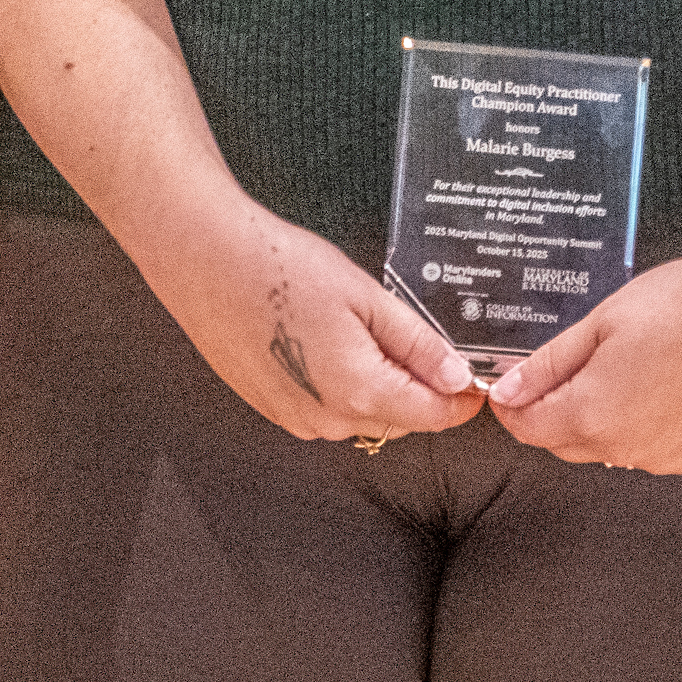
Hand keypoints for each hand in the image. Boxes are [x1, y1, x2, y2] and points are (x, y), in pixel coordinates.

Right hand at [140, 192, 483, 445]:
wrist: (204, 261)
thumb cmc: (279, 269)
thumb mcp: (365, 297)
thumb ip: (417, 344)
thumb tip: (458, 377)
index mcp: (358, 393)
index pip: (434, 416)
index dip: (463, 396)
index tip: (476, 374)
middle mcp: (327, 420)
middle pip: (402, 418)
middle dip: (419, 384)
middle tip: (410, 331)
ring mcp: (295, 419)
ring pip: (365, 414)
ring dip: (379, 383)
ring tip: (357, 325)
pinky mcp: (272, 409)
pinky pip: (328, 409)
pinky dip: (343, 383)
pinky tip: (325, 337)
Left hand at [489, 214, 681, 478]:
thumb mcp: (604, 320)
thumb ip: (549, 363)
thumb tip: (508, 388)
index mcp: (594, 415)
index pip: (528, 428)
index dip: (515, 403)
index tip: (516, 383)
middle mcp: (630, 450)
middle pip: (568, 441)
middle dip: (561, 407)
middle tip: (583, 359)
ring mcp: (671, 459)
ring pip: (616, 446)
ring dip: (611, 416)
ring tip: (642, 361)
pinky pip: (660, 448)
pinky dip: (655, 424)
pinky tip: (673, 381)